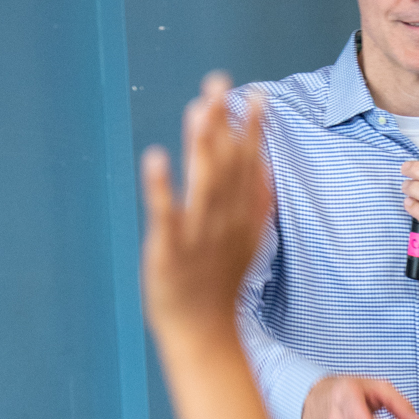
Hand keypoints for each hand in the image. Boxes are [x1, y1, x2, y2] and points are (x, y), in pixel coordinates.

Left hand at [141, 72, 271, 343]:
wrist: (203, 336)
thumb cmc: (219, 287)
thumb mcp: (246, 243)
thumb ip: (256, 204)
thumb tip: (263, 166)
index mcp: (241, 219)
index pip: (249, 167)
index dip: (252, 131)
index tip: (256, 95)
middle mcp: (223, 223)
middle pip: (226, 167)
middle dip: (224, 124)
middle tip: (218, 82)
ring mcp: (197, 236)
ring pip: (203, 185)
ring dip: (201, 146)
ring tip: (198, 108)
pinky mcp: (169, 251)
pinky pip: (166, 216)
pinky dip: (161, 188)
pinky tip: (154, 158)